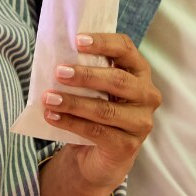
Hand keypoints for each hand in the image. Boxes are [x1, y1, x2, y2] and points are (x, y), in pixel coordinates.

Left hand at [45, 33, 160, 191]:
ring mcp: (141, 122)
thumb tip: (56, 54)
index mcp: (140, 71)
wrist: (100, 155)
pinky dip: (72, 123)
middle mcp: (147, 95)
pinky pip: (97, 132)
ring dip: (73, 102)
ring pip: (105, 109)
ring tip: (49, 98)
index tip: (77, 40)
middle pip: (118, 80)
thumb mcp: (95, 87)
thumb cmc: (96, 109)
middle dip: (86, 75)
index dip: (103, 42)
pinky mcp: (128, 146)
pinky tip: (53, 117)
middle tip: (59, 72)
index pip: (126, 49)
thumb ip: (86, 69)